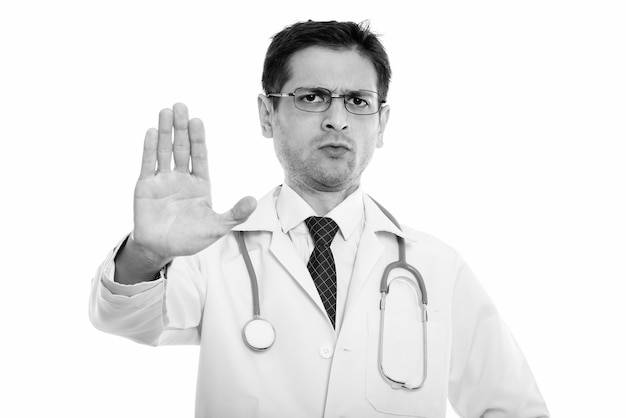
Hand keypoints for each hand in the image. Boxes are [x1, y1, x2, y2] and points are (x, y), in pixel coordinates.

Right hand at [131, 103, 256, 267]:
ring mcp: (162, 180)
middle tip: (180, 106)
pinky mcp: (145, 186)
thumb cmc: (191, 239)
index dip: (198, 139)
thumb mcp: (217, 227)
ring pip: (164, 151)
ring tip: (166, 111)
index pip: (199, 156)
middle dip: (181, 128)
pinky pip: (148, 164)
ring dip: (165, 132)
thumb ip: (235, 214)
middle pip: (181, 148)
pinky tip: (152, 131)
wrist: (161, 249)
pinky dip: (150, 148)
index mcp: (200, 184)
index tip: (197, 121)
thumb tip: (253, 201)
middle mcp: (181, 178)